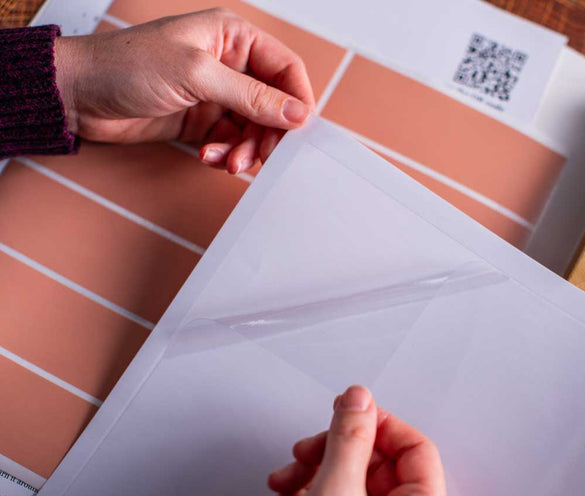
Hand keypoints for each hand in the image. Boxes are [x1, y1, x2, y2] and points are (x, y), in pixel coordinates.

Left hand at [53, 8, 314, 172]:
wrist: (78, 95)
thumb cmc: (126, 66)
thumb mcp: (196, 75)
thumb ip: (251, 96)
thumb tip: (297, 113)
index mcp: (233, 37)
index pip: (285, 68)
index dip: (297, 101)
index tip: (299, 132)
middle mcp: (229, 64)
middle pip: (273, 104)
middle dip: (269, 133)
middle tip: (260, 156)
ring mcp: (215, 94)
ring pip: (254, 128)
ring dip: (246, 149)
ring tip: (229, 162)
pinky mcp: (201, 120)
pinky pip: (231, 141)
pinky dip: (226, 154)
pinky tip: (209, 156)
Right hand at [267, 386, 450, 495]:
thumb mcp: (336, 493)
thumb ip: (348, 439)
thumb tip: (358, 397)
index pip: (415, 446)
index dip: (378, 422)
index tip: (347, 413)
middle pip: (374, 461)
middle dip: (328, 452)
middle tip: (306, 451)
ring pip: (348, 481)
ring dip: (309, 475)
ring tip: (286, 484)